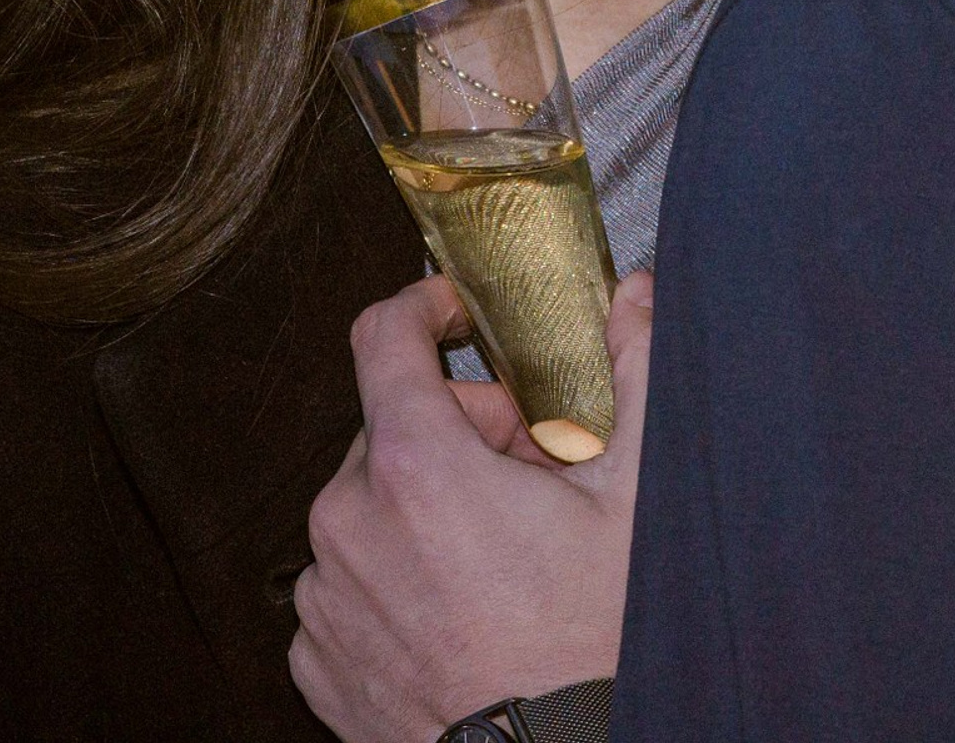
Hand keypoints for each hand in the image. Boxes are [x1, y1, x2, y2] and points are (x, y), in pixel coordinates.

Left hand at [290, 272, 649, 742]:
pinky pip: (348, 581)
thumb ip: (634, 370)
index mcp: (416, 468)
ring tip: (497, 554)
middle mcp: (350, 525)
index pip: (382, 337)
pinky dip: (395, 575)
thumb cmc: (587, 647)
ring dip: (424, 507)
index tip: (456, 316)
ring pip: (369, 504)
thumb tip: (636, 294)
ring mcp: (327, 599)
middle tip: (529, 477)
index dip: (424, 307)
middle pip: (393, 426)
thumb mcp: (634, 495)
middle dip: (462, 434)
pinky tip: (458, 604)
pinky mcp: (319, 661)